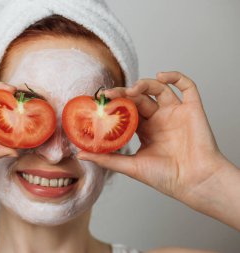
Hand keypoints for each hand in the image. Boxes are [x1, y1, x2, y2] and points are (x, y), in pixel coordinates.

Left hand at [77, 71, 232, 209]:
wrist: (194, 183)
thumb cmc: (166, 177)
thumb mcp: (131, 166)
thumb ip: (107, 159)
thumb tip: (81, 154)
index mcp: (145, 130)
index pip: (127, 110)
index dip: (115, 104)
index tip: (99, 102)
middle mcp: (159, 119)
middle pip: (139, 97)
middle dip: (124, 93)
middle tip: (109, 94)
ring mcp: (175, 113)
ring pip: (159, 88)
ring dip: (144, 84)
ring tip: (131, 90)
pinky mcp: (192, 109)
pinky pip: (187, 86)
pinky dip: (175, 77)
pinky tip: (161, 76)